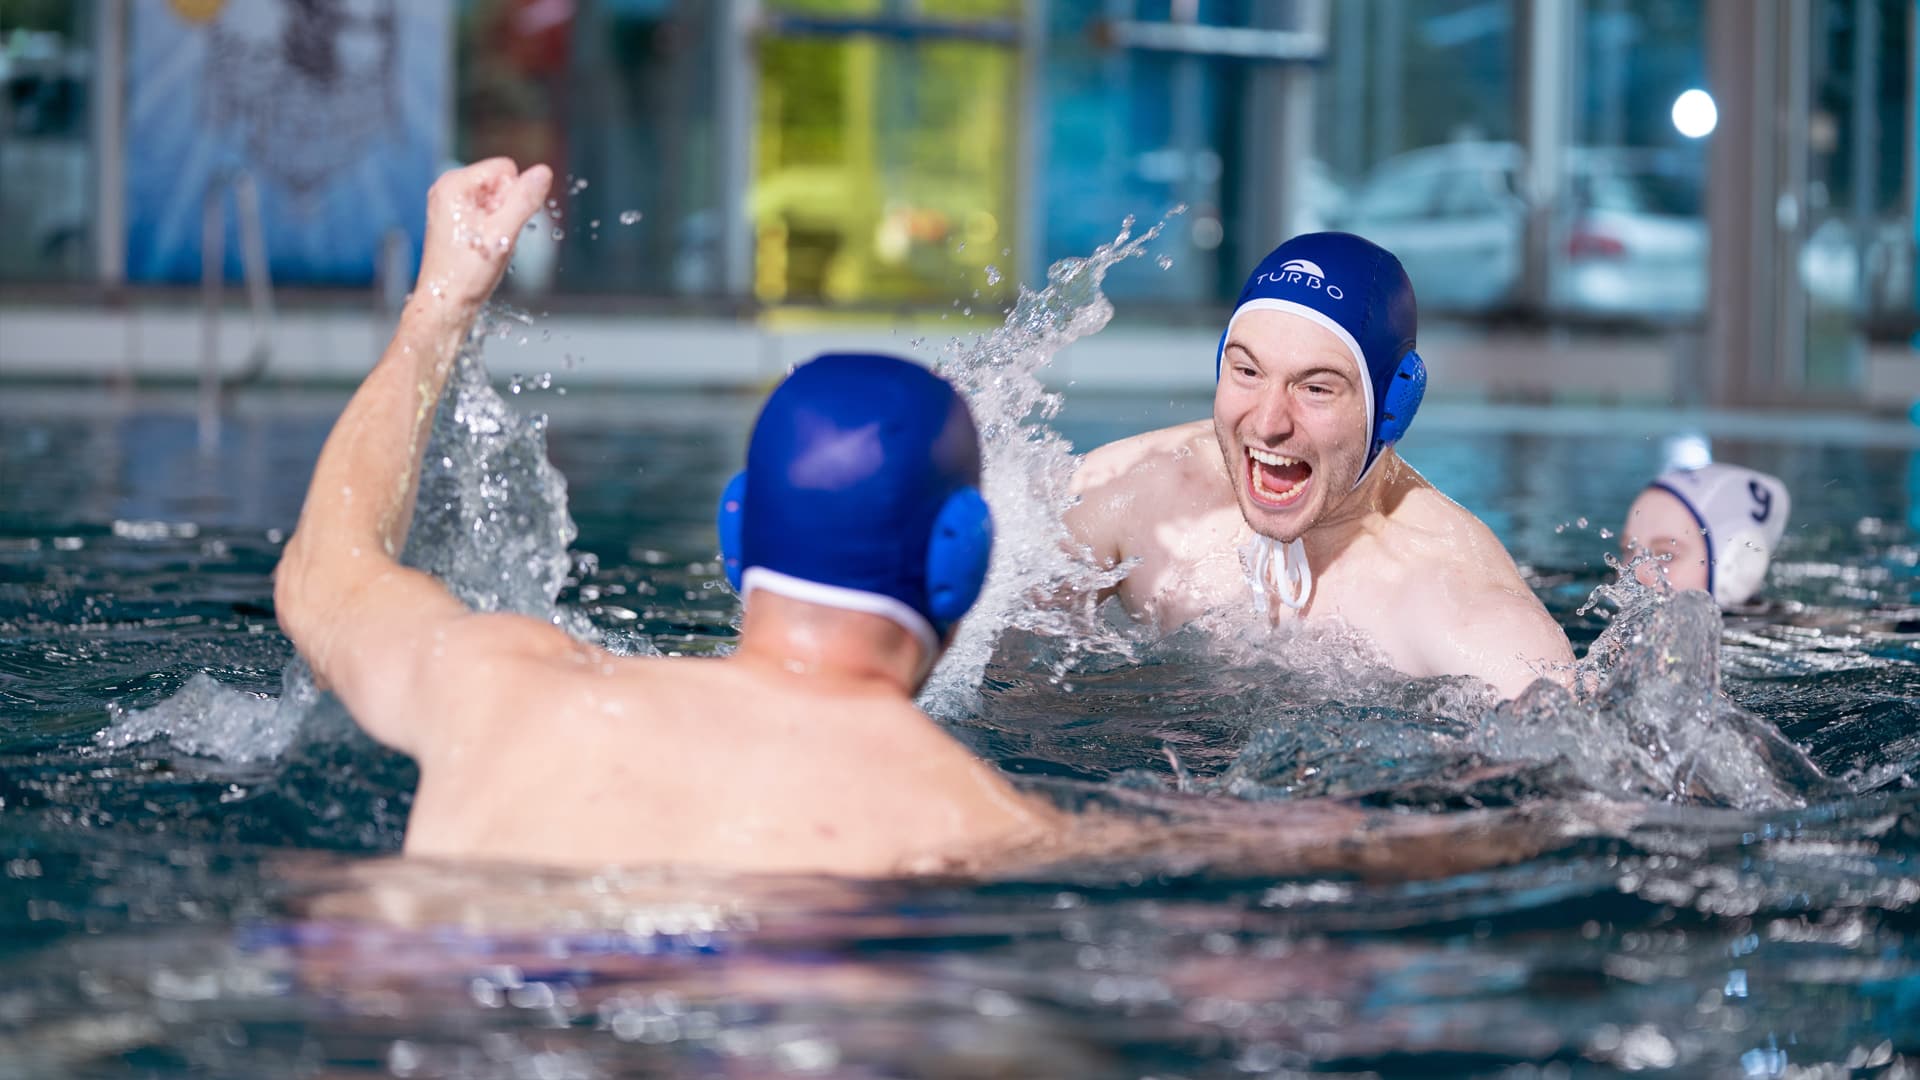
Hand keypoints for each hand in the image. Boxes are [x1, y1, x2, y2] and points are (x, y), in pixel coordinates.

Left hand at [414, 158, 553, 314]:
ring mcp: (449, 204)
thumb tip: (544, 172)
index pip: (506, 168)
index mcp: (454, 183)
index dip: (514, 197)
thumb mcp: (503, 233)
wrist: (445, 303)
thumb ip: (525, 199)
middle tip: (493, 237)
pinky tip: (483, 247)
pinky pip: (487, 212)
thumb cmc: (466, 274)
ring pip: (496, 199)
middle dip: (507, 209)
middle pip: (501, 182)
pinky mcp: (454, 218)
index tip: (499, 225)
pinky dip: (492, 228)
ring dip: (501, 221)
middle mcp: (448, 188)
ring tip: (486, 244)